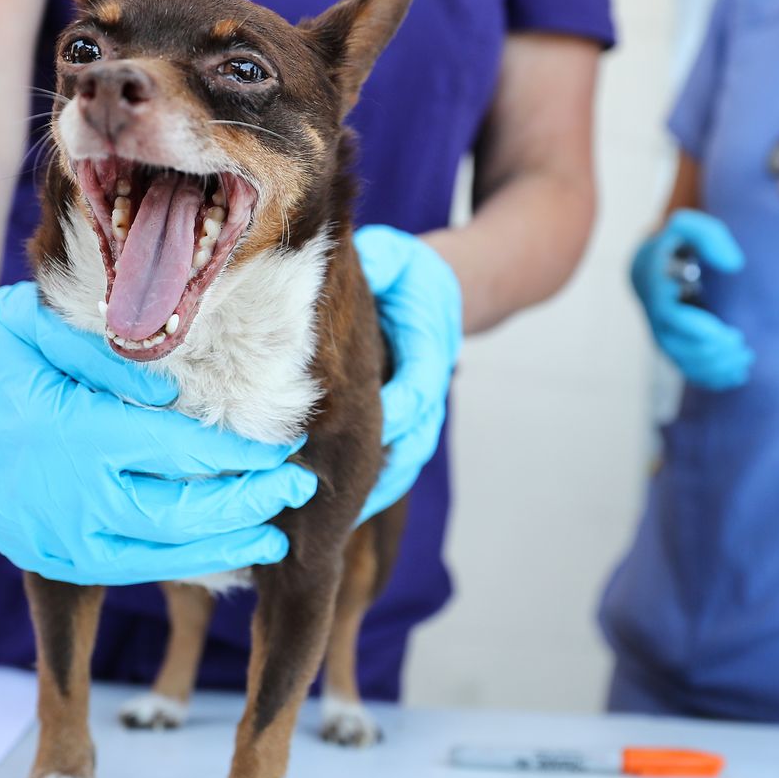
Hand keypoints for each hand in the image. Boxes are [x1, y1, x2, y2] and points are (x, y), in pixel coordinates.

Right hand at [0, 282, 315, 584]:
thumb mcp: (42, 325)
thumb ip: (111, 355)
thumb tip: (174, 390)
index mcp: (77, 434)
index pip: (179, 451)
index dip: (240, 454)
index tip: (286, 447)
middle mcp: (72, 496)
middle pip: (181, 513)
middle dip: (249, 505)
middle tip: (299, 490)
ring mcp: (60, 537)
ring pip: (160, 554)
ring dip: (224, 549)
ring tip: (274, 539)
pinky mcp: (53, 558)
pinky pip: (129, 569)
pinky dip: (179, 565)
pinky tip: (219, 556)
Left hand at [354, 225, 462, 521]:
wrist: (441, 287)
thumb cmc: (407, 269)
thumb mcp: (395, 255)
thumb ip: (379, 261)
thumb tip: (346, 264)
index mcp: (431, 344)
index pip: (418, 386)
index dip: (393, 411)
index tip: (354, 430)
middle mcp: (430, 383)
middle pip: (415, 437)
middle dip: (379, 469)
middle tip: (339, 498)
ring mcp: (421, 408)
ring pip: (406, 458)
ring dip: (375, 490)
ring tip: (337, 522)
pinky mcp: (406, 422)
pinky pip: (395, 461)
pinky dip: (372, 488)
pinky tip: (339, 512)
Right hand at [630, 209, 753, 389]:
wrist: (653, 267)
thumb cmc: (678, 244)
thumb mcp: (690, 227)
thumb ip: (710, 237)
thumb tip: (734, 264)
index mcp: (660, 294)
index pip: (674, 320)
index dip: (703, 331)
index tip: (734, 334)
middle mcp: (659, 322)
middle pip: (683, 350)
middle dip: (717, 355)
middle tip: (746, 348)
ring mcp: (665, 338)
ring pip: (688, 365)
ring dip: (719, 369)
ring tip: (747, 359)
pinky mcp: (675, 350)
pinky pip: (691, 372)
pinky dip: (714, 379)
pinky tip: (738, 376)